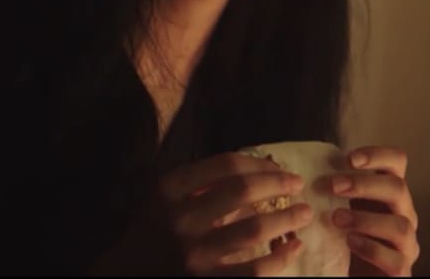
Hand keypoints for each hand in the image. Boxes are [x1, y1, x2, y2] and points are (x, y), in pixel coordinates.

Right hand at [93, 152, 313, 275]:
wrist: (125, 276)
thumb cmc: (153, 232)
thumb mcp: (164, 198)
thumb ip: (199, 182)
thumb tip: (257, 168)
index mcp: (169, 189)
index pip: (224, 165)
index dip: (259, 163)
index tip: (279, 165)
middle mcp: (180, 219)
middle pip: (242, 191)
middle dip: (278, 184)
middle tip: (298, 184)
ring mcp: (194, 254)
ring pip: (253, 230)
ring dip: (287, 218)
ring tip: (304, 214)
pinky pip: (254, 270)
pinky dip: (280, 258)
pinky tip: (293, 249)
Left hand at [327, 146, 419, 276]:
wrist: (351, 272)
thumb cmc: (345, 236)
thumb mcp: (341, 207)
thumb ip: (335, 189)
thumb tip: (309, 167)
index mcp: (390, 193)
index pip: (397, 163)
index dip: (378, 155)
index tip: (350, 158)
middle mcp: (404, 214)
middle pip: (398, 189)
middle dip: (365, 184)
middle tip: (333, 186)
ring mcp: (406, 244)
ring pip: (401, 225)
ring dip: (366, 219)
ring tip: (337, 218)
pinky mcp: (401, 271)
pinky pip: (395, 260)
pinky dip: (372, 248)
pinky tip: (350, 242)